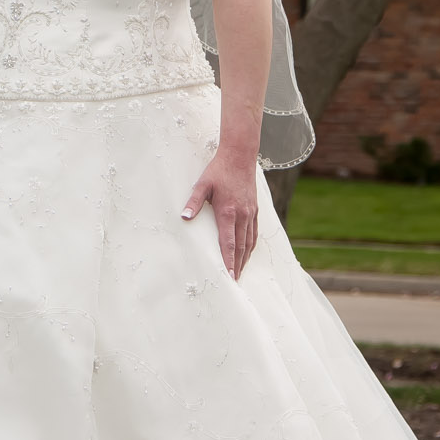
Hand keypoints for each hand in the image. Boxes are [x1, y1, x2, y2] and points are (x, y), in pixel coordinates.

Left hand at [181, 145, 259, 277]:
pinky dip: (251, 246)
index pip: (228, 243)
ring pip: (249, 242)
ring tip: (240, 272)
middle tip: (234, 282)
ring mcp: (250, 213)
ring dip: (244, 259)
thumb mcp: (202, 184)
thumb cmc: (218, 170)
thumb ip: (193, 202)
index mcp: (227, 212)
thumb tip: (184, 217)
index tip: (228, 277)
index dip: (228, 262)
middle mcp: (242, 215)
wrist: (240, 156)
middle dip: (237, 266)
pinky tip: (247, 253)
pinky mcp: (255, 210)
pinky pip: (254, 233)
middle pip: (240, 247)